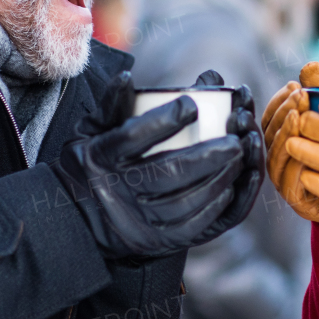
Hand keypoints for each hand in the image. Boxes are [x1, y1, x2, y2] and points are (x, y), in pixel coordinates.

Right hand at [54, 71, 251, 259]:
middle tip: (235, 137)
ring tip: (240, 155)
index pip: (133, 137)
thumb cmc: (92, 163)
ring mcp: (139, 221)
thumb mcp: (90, 132)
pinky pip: (193, 227)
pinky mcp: (157, 242)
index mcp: (101, 157)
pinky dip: (217, 206)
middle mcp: (118, 191)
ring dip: (219, 178)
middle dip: (208, 155)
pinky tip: (232, 185)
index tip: (191, 104)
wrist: (77, 220)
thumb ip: (113, 105)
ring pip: (186, 202)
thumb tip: (128, 77)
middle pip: (167, 172)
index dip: (163, 120)